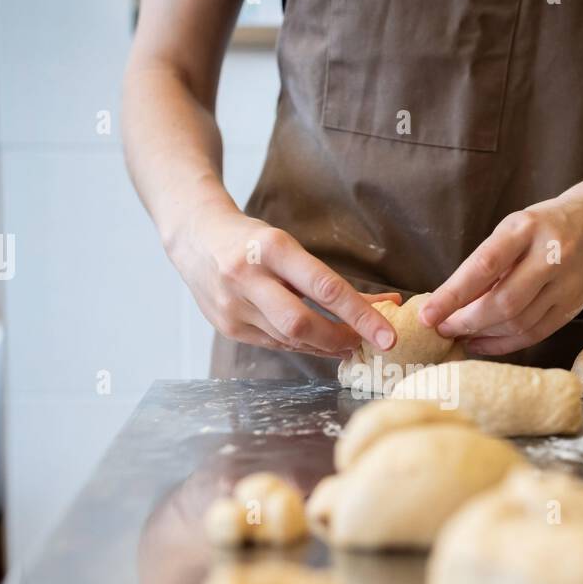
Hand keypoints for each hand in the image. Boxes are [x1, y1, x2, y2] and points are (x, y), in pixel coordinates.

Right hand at [167, 206, 399, 357]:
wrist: (194, 237)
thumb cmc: (251, 239)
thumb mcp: (288, 245)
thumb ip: (329, 279)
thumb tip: (383, 305)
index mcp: (271, 248)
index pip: (324, 287)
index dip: (361, 315)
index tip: (387, 335)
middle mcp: (248, 277)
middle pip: (302, 323)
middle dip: (341, 338)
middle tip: (368, 343)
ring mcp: (233, 306)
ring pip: (289, 339)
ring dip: (325, 345)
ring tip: (349, 342)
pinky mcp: (227, 327)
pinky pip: (275, 345)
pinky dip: (302, 346)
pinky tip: (319, 343)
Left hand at [418, 194, 582, 355]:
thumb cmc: (540, 228)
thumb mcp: (512, 230)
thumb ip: (485, 264)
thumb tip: (447, 304)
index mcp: (525, 229)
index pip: (483, 267)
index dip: (452, 295)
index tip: (427, 315)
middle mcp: (550, 256)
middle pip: (504, 302)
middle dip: (466, 321)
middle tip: (442, 329)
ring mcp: (566, 284)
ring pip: (519, 323)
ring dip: (483, 335)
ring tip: (460, 335)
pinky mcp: (574, 306)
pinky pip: (534, 334)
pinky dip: (503, 343)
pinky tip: (482, 343)